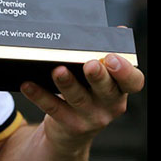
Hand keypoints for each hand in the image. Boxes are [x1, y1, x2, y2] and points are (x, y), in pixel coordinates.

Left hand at [19, 52, 144, 156]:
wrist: (71, 133)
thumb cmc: (86, 94)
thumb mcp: (98, 78)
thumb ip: (102, 54)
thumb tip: (118, 29)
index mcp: (119, 88)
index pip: (132, 81)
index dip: (125, 71)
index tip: (113, 58)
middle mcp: (109, 104)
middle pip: (106, 89)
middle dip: (98, 76)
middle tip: (89, 64)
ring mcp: (91, 117)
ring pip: (78, 98)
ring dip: (67, 83)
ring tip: (57, 70)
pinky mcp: (70, 125)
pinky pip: (53, 108)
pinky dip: (39, 95)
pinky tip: (28, 84)